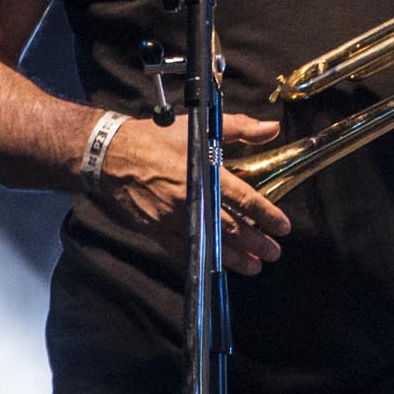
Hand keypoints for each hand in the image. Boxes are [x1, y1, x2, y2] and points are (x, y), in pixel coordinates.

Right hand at [97, 113, 290, 274]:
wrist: (110, 155)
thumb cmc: (156, 139)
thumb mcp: (199, 127)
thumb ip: (240, 128)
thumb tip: (272, 128)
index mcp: (205, 174)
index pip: (245, 200)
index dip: (267, 215)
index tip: (283, 227)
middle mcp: (193, 200)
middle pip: (231, 227)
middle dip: (256, 242)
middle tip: (274, 252)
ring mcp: (173, 218)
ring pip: (210, 243)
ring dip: (235, 258)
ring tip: (255, 266)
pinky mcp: (156, 229)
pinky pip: (184, 248)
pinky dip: (203, 258)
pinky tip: (216, 265)